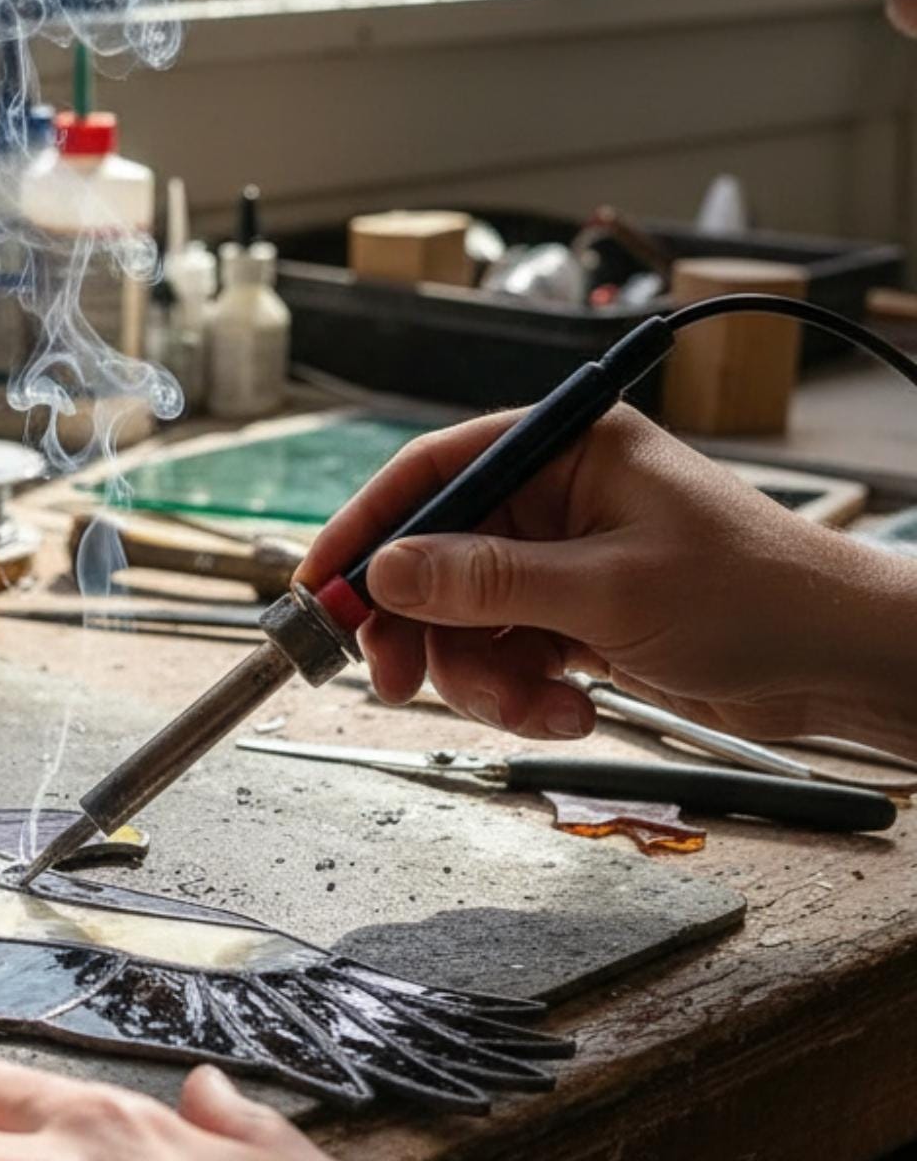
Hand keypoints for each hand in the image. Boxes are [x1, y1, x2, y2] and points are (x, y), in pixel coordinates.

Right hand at [300, 404, 916, 753]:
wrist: (839, 665)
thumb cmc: (757, 598)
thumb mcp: (606, 590)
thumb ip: (486, 581)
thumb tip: (388, 571)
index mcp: (565, 450)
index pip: (432, 472)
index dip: (366, 529)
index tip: (321, 588)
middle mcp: (556, 496)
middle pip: (434, 557)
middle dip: (420, 628)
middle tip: (397, 682)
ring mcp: (563, 560)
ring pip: (464, 619)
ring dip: (482, 676)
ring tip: (536, 707)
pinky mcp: (576, 616)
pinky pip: (505, 653)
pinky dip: (521, 691)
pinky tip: (569, 710)